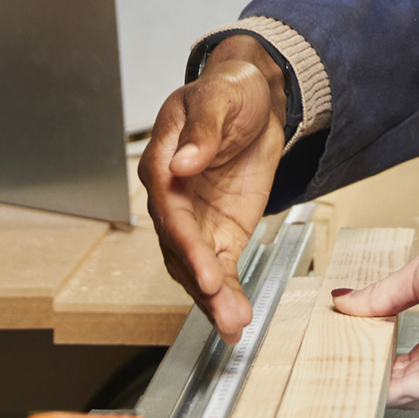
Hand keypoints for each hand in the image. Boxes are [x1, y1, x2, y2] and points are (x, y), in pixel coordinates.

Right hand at [139, 39, 289, 339]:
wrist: (255, 99)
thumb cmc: (229, 92)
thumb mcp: (219, 98)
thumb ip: (202, 132)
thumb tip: (185, 161)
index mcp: (163, 162)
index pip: (168, 209)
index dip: (184, 241)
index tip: (204, 268)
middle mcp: (173, 198)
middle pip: (178, 248)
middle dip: (200, 281)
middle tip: (222, 308)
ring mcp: (196, 220)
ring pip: (195, 268)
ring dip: (213, 299)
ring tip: (233, 325)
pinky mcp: (220, 232)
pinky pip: (221, 268)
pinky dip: (228, 294)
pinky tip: (237, 320)